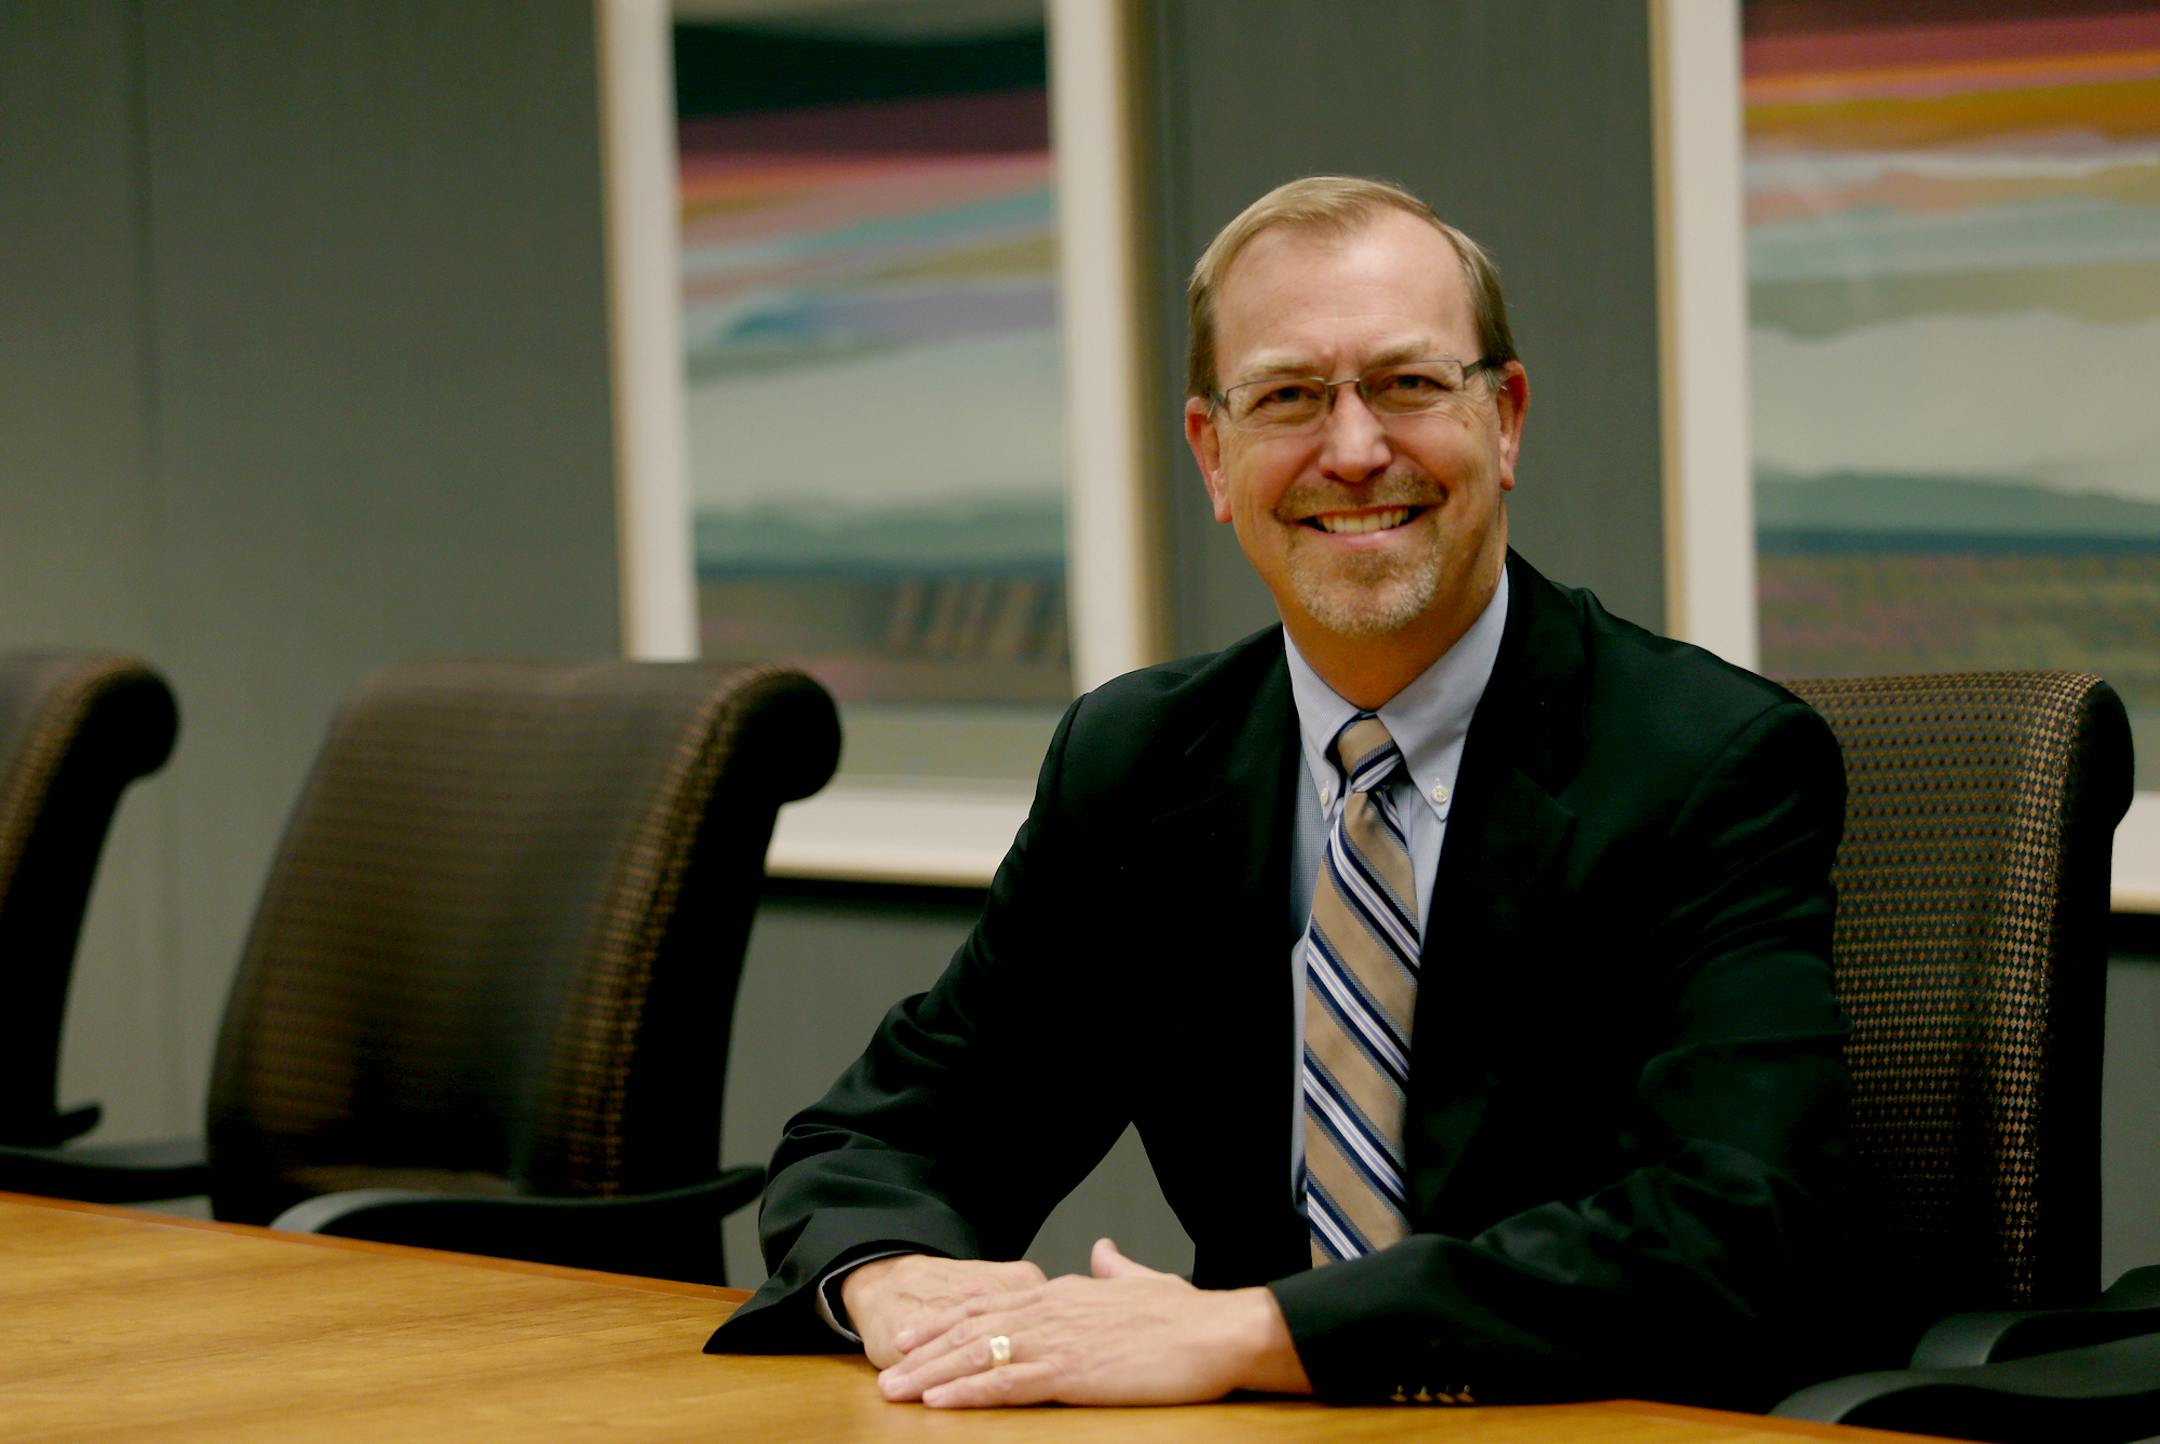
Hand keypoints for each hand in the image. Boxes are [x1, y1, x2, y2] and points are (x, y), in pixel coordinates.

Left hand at [875, 1237, 1311, 1406]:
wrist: (1220, 1331)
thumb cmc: (1189, 1316)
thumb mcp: (1145, 1282)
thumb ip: (1117, 1269)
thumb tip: (1105, 1250)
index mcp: (1068, 1292)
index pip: (993, 1302)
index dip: (948, 1316)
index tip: (914, 1330)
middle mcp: (1053, 1309)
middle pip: (974, 1327)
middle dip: (926, 1348)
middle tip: (887, 1365)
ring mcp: (1059, 1340)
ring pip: (980, 1354)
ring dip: (933, 1373)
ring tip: (897, 1390)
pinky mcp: (1071, 1373)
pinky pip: (1008, 1382)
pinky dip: (969, 1391)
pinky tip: (941, 1401)